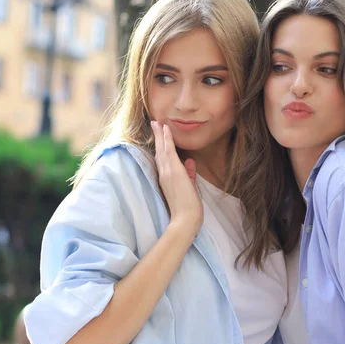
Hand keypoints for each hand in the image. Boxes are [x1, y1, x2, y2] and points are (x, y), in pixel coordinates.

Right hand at [151, 121, 202, 236]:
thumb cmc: (188, 208)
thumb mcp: (189, 187)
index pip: (162, 158)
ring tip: (158, 122)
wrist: (185, 220)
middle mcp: (164, 174)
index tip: (159, 133)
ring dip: (160, 134)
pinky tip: (166, 130)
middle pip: (159, 151)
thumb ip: (189, 174)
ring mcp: (168, 173)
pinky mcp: (174, 172)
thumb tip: (190, 162)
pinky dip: (167, 140)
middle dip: (157, 136)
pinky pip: (169, 152)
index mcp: (166, 178)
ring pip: (162, 149)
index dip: (160, 145)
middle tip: (154, 122)